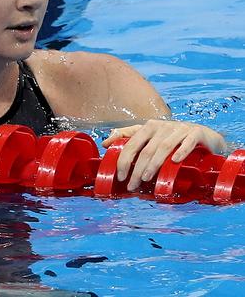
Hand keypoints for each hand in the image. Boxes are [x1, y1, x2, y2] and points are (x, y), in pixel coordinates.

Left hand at [101, 119, 226, 190]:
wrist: (205, 136)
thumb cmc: (172, 138)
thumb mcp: (149, 136)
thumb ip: (127, 137)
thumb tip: (104, 143)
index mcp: (149, 127)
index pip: (132, 143)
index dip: (124, 159)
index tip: (120, 176)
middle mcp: (162, 126)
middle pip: (146, 149)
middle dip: (137, 168)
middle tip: (132, 184)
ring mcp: (180, 129)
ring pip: (163, 147)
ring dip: (154, 164)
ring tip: (146, 178)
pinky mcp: (196, 133)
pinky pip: (187, 142)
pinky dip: (181, 152)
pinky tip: (174, 162)